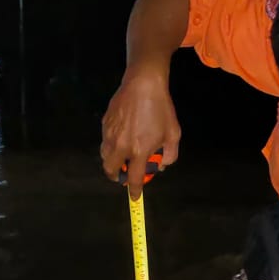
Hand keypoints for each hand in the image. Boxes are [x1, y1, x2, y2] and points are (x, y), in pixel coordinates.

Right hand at [100, 64, 180, 197]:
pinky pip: (104, 140)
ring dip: (112, 161)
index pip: (133, 179)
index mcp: (138, 151)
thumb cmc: (161, 108)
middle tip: (123, 174)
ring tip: (121, 156)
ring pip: (105, 155)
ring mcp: (110, 134)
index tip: (134, 196)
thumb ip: (169, 155)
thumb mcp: (173, 134)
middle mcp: (121, 146)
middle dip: (116, 176)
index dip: (134, 190)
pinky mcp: (105, 123)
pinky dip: (110, 145)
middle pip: (110, 170)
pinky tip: (120, 137)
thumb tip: (161, 166)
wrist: (143, 83)